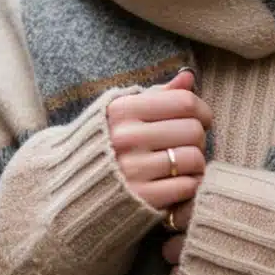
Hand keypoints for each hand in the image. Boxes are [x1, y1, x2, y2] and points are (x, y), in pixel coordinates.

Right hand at [107, 69, 206, 261]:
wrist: (72, 190)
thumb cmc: (107, 145)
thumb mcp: (123, 113)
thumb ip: (157, 95)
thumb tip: (188, 76)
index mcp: (122, 110)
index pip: (184, 102)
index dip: (202, 111)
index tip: (201, 119)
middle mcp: (125, 138)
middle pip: (193, 130)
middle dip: (198, 138)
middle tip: (186, 146)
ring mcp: (133, 170)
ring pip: (193, 158)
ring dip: (196, 163)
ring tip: (181, 165)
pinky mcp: (142, 198)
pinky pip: (188, 186)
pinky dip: (189, 185)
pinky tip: (176, 183)